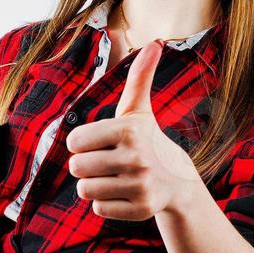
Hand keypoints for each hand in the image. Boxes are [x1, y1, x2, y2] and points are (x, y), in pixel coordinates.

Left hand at [63, 39, 201, 220]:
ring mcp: (140, 185)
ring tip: (113, 178)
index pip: (74, 141)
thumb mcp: (139, 110)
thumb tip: (155, 43)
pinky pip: (98, 209)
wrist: (179, 181)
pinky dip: (105, 203)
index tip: (99, 143)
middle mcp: (136, 157)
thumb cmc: (147, 140)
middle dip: (85, 166)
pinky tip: (122, 193)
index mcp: (129, 130)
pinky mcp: (140, 209)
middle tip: (105, 163)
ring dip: (93, 185)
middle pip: (76, 167)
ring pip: (85, 190)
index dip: (81, 143)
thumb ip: (139, 77)